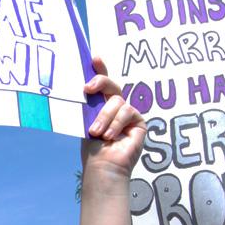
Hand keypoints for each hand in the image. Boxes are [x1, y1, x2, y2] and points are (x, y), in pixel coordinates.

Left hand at [81, 57, 145, 176]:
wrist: (103, 166)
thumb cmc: (92, 149)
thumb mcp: (87, 122)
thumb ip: (90, 104)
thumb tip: (85, 85)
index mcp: (101, 106)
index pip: (102, 84)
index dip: (100, 69)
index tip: (94, 58)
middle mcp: (115, 107)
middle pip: (111, 85)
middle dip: (100, 82)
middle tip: (88, 88)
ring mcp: (128, 114)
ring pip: (117, 101)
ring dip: (104, 117)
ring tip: (96, 133)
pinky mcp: (139, 121)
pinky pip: (127, 111)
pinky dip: (116, 123)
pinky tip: (109, 136)